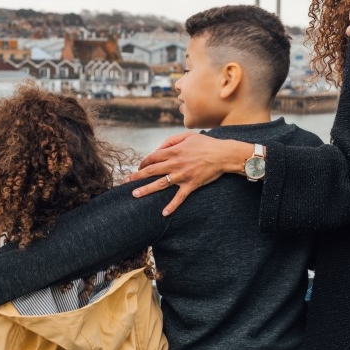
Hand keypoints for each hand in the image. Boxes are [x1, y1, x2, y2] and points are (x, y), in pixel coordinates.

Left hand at [127, 133, 246, 215]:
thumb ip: (171, 141)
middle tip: (125, 182)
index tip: (138, 167)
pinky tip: (164, 213)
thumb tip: (158, 149)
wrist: (223, 154)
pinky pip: (179, 197)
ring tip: (134, 195)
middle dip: (136, 176)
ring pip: (160, 184)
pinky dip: (172, 206)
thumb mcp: (187, 136)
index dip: (143, 162)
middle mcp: (175, 164)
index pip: (152, 157)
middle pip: (151, 170)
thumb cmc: (206, 144)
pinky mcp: (191, 185)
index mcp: (174, 151)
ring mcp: (182, 175)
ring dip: (146, 189)